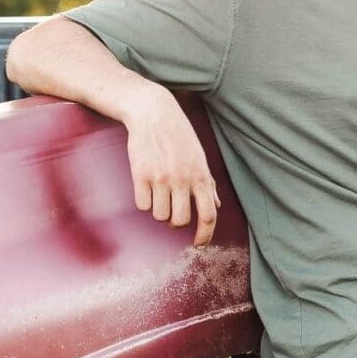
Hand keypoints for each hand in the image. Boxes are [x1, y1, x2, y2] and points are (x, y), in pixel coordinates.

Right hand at [120, 91, 218, 246]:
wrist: (152, 113)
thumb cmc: (178, 134)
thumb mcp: (199, 156)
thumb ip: (208, 183)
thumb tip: (216, 205)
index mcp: (200, 175)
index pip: (208, 214)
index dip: (205, 234)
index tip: (199, 244)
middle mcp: (182, 179)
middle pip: (180, 220)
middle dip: (175, 221)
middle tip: (172, 210)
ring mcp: (161, 178)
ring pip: (160, 216)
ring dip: (159, 210)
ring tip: (158, 193)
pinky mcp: (140, 175)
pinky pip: (143, 205)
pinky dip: (144, 201)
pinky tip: (145, 186)